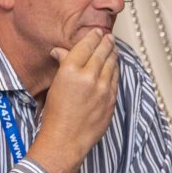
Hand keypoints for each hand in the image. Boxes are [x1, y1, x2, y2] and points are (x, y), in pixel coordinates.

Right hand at [30, 27, 120, 172]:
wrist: (66, 140)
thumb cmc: (56, 115)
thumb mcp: (55, 84)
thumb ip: (63, 64)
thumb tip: (62, 51)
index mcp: (71, 70)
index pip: (87, 45)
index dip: (94, 36)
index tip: (97, 32)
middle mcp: (89, 77)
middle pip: (102, 51)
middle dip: (106, 42)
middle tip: (108, 36)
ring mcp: (103, 89)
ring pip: (112, 63)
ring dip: (113, 54)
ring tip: (113, 48)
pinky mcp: (111, 100)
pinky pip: (116, 79)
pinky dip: (115, 70)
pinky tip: (114, 66)